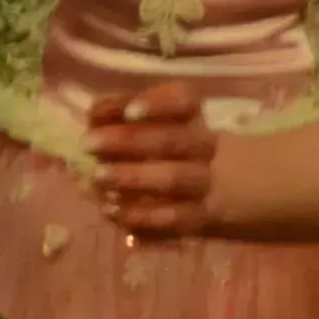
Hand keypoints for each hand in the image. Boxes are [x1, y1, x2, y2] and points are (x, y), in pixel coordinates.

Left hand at [89, 91, 264, 245]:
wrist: (229, 188)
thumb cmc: (174, 147)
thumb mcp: (158, 124)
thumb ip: (121, 115)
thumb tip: (92, 117)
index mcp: (192, 116)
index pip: (184, 100)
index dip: (158, 104)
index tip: (129, 111)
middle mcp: (202, 146)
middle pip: (174, 140)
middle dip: (129, 141)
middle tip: (89, 144)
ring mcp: (204, 184)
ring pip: (173, 178)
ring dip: (133, 177)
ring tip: (98, 178)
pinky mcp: (199, 218)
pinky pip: (173, 218)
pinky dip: (141, 216)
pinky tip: (112, 211)